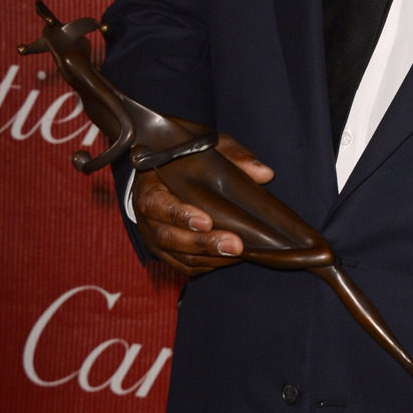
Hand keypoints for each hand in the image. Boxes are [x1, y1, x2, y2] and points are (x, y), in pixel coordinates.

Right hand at [132, 133, 273, 275]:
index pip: (156, 205)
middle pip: (168, 237)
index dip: (179, 215)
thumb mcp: (207, 147)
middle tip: (234, 244)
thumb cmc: (188, 159)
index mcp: (149, 187)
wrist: (171, 172)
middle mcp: (147, 217)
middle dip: (203, 243)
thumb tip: (265, 173)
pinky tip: (231, 258)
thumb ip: (234, 156)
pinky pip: (185, 265)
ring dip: (210, 257)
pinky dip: (208, 264)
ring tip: (238, 253)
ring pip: (178, 255)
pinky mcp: (166, 253)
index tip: (207, 220)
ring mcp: (155, 238)